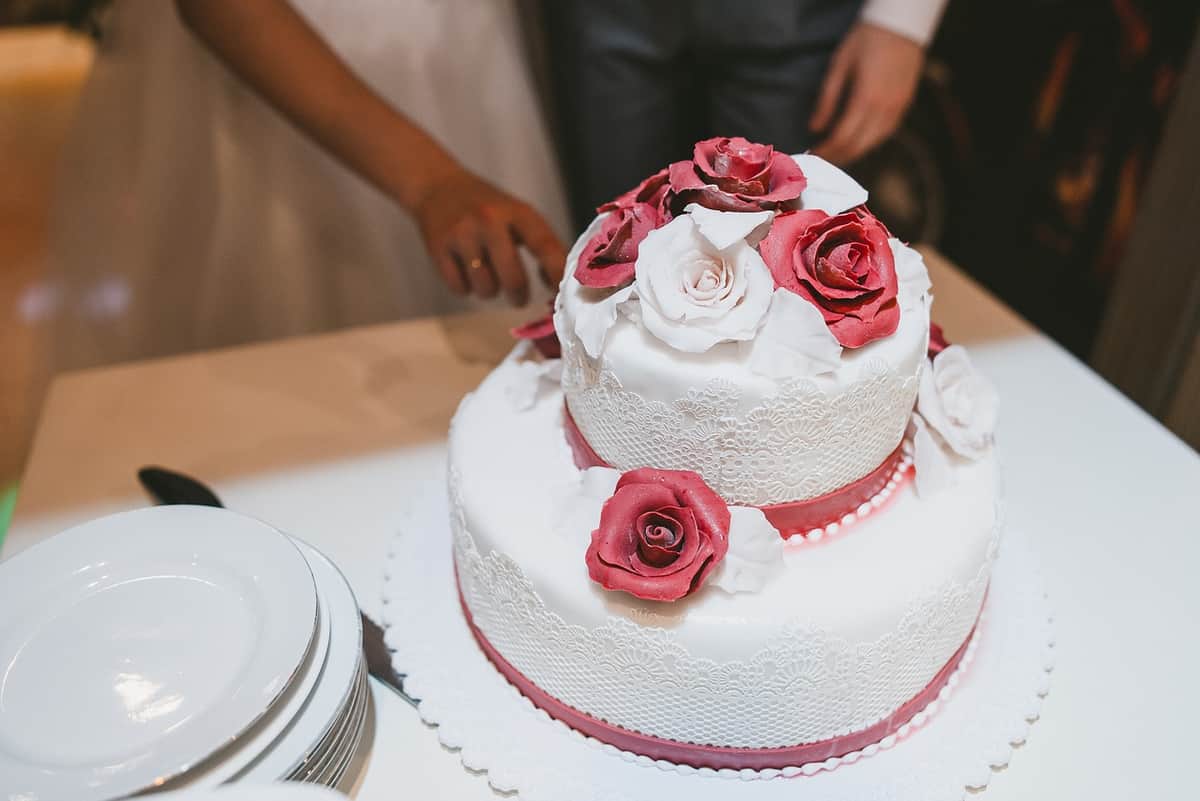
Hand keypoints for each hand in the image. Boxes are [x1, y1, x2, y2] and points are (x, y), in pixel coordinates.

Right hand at [412, 169, 566, 305]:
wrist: (438, 186)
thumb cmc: (488, 208)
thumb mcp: (518, 214)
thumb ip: (541, 244)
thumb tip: (557, 284)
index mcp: (516, 212)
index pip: (543, 244)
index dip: (556, 272)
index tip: (562, 294)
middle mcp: (489, 221)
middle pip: (513, 278)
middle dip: (519, 294)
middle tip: (518, 297)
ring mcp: (462, 235)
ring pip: (486, 288)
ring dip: (490, 290)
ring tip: (487, 275)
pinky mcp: (438, 249)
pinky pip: (460, 288)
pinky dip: (466, 288)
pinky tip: (466, 271)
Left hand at [810, 22, 924, 164]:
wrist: (901, 25)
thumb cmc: (866, 40)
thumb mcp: (840, 65)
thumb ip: (827, 99)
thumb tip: (814, 128)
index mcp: (866, 98)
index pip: (842, 137)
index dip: (826, 150)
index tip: (812, 154)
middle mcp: (884, 109)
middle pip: (858, 147)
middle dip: (837, 157)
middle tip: (820, 160)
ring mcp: (897, 109)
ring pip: (873, 144)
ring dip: (852, 153)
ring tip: (835, 154)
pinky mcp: (904, 107)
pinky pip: (885, 134)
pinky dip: (868, 143)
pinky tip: (856, 142)